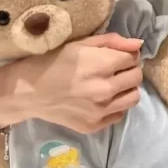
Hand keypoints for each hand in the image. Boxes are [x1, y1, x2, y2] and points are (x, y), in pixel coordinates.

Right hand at [3, 33, 143, 133]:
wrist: (29, 91)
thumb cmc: (53, 61)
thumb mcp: (81, 43)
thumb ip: (112, 41)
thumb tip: (138, 45)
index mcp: (103, 64)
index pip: (133, 58)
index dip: (125, 55)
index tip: (115, 56)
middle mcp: (106, 89)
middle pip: (136, 77)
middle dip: (128, 70)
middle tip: (113, 70)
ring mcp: (101, 110)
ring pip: (134, 98)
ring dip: (126, 89)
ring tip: (112, 85)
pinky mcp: (94, 125)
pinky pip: (119, 114)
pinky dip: (115, 105)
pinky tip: (101, 99)